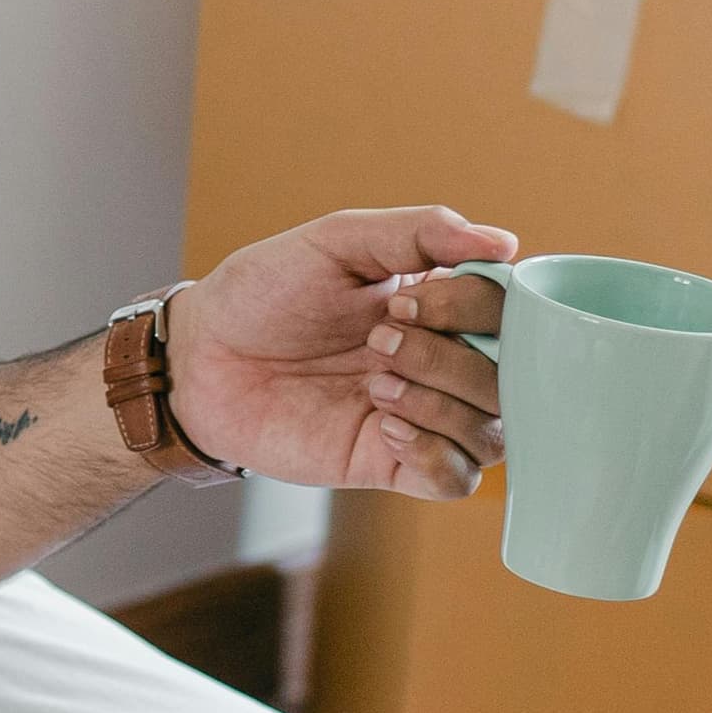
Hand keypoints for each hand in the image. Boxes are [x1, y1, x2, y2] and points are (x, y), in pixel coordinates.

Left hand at [164, 207, 516, 498]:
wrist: (199, 358)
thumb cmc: (265, 293)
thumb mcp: (336, 242)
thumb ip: (418, 232)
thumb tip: (506, 242)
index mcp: (442, 307)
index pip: (511, 311)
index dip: (470, 308)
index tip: (402, 301)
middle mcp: (443, 362)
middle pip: (512, 376)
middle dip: (449, 358)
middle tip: (379, 340)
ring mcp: (422, 415)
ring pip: (494, 430)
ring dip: (443, 405)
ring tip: (375, 384)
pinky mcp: (390, 462)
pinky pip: (457, 480)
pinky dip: (437, 455)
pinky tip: (388, 427)